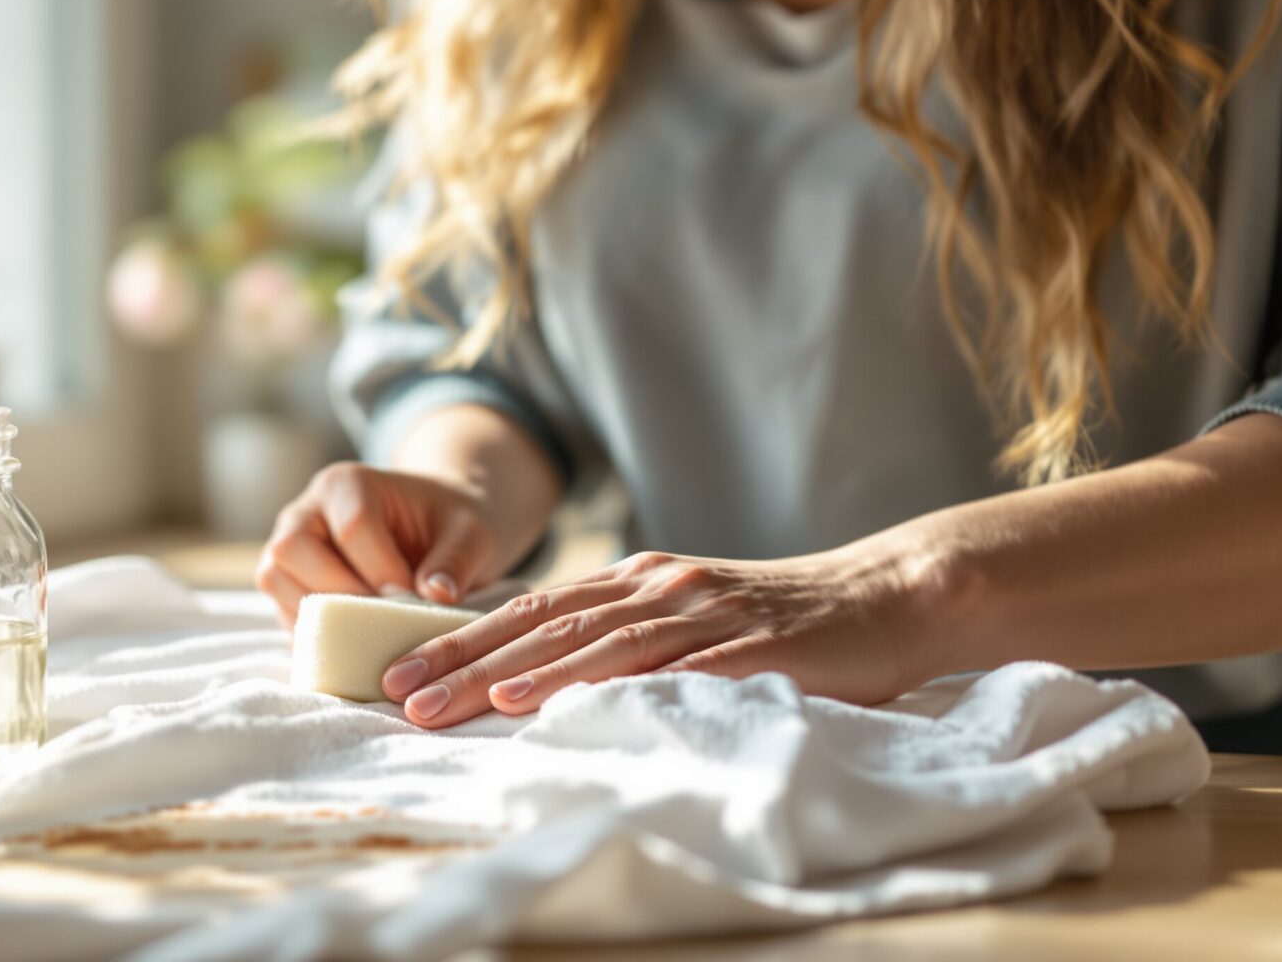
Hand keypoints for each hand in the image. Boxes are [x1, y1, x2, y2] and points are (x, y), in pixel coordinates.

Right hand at [256, 461, 509, 625]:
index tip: (414, 600)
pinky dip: (312, 633)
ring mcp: (290, 545)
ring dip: (317, 615)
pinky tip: (353, 644)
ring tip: (368, 634)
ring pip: (274, 578)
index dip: (381, 571)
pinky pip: (281, 608)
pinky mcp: (288, 582)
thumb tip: (436, 595)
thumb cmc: (451, 526)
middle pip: (291, 548)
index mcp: (349, 483)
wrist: (435, 530)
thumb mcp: (473, 534)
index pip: (352, 527)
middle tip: (383, 619)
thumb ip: (457, 561)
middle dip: (337, 592)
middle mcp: (308, 510)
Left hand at [379, 546, 948, 727]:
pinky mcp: (746, 646)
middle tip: (401, 693)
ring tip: (460, 701)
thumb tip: (540, 668)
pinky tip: (565, 701)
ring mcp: (701, 613)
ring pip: (594, 642)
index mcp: (638, 579)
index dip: (459, 638)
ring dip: (520, 672)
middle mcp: (659, 586)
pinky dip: (608, 683)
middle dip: (465, 659)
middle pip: (544, 623)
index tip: (398, 671)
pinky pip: (668, 667)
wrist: (883, 597)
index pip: (530, 608)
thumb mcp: (688, 613)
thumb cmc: (780, 618)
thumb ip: (623, 631)